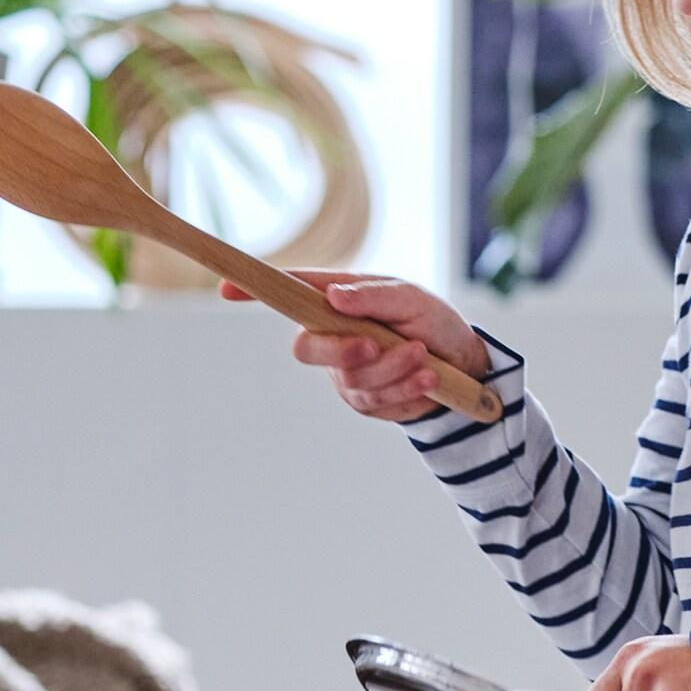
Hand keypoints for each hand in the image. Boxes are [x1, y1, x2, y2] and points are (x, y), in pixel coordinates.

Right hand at [219, 270, 490, 423]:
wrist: (464, 363)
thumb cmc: (432, 319)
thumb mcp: (411, 298)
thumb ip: (373, 297)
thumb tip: (333, 298)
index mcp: (337, 300)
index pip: (290, 293)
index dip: (256, 291)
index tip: (227, 289)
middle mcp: (333, 336)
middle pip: (306, 349)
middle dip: (341, 352)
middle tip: (374, 346)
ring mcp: (345, 372)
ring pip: (350, 380)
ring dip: (392, 370)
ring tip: (424, 357)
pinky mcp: (365, 401)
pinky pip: (374, 402)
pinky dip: (404, 389)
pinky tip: (429, 378)